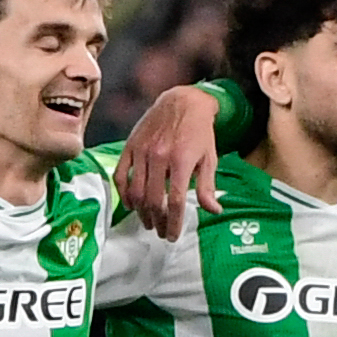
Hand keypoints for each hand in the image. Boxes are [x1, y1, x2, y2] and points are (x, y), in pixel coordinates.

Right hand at [108, 81, 223, 232]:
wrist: (182, 101)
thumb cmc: (199, 132)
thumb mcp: (209, 158)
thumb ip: (208, 187)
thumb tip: (214, 211)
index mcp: (182, 161)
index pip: (174, 201)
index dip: (173, 223)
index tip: (173, 236)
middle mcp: (159, 156)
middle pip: (153, 200)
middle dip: (157, 221)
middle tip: (161, 232)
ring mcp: (142, 151)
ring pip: (136, 191)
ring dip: (141, 212)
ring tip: (148, 222)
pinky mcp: (131, 146)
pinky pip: (121, 175)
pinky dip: (124, 194)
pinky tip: (132, 204)